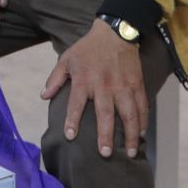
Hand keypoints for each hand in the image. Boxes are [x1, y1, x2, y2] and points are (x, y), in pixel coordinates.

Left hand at [42, 21, 147, 158]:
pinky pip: (142, 106)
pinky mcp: (137, 84)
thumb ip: (55, 78)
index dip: (72, 120)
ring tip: (131, 153)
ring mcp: (123, 86)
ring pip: (129, 114)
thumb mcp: (67, 59)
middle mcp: (104, 85)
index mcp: (84, 80)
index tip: (70, 136)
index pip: (76, 103)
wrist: (115, 33)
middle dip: (106, 135)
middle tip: (105, 153)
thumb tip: (44, 96)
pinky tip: (141, 134)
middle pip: (105, 114)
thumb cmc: (88, 48)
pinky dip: (143, 121)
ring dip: (131, 134)